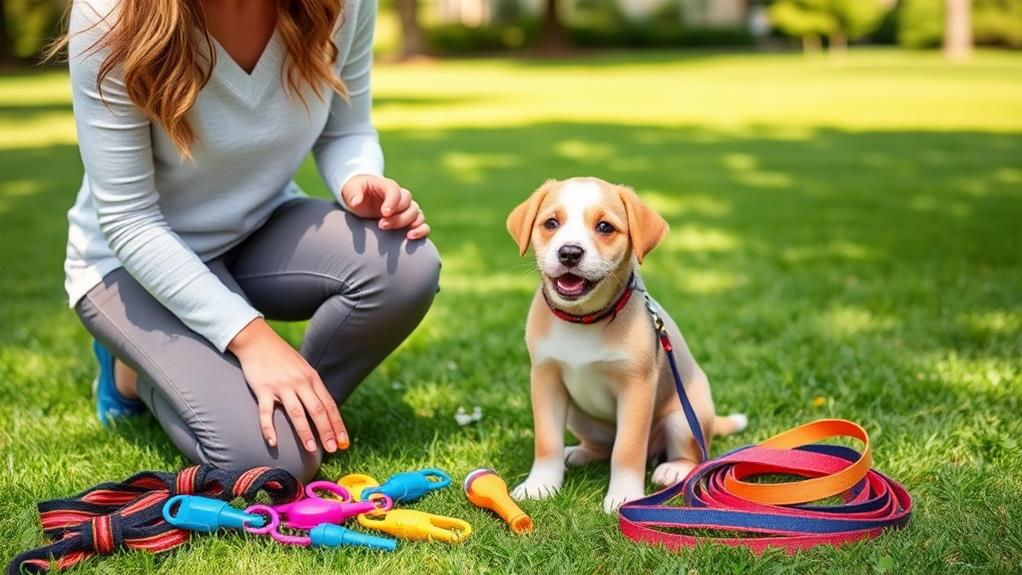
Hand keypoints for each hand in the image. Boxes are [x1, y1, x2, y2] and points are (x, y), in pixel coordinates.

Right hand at [228, 318, 347, 452]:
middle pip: (317, 410)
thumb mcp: (303, 368)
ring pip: (296, 412)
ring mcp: (282, 386)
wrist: (257, 340)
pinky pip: (266, 412)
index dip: (337, 425)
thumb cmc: (281, 357)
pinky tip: (273, 442)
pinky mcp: (263, 388)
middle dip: (326, 431)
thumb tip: (323, 408)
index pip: (329, 405)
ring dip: (305, 432)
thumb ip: (312, 386)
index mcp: (312, 378)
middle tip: (332, 449)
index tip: (343, 442)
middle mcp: (300, 382)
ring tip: (311, 449)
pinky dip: (269, 428)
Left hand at [341, 175, 429, 239]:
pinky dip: (421, 230)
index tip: (384, 213)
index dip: (393, 202)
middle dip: (397, 217)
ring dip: (407, 223)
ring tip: (394, 234)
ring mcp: (406, 209)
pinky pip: (423, 224)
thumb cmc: (356, 191)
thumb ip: (353, 194)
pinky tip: (411, 237)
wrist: (361, 198)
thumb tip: (356, 202)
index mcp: (387, 186)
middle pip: (408, 204)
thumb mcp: (350, 189)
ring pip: (417, 214)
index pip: (395, 191)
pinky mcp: (408, 220)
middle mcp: (400, 197)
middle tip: (381, 225)